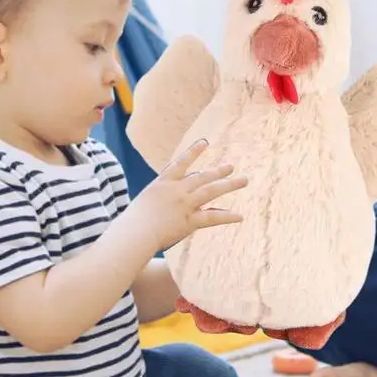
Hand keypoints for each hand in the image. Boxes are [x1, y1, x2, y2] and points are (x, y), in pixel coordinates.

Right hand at [127, 139, 247, 252]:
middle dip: (217, 171)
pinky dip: (227, 216)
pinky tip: (240, 216)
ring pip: (211, 191)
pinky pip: (212, 216)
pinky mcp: (189, 221)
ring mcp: (184, 204)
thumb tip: (164, 204)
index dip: (193, 152)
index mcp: (162, 183)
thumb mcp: (143, 204)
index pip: (180, 163)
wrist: (134, 233)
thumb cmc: (132, 223)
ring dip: (229, 185)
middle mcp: (176, 190)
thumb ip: (157, 201)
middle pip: (201, 177)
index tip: (204, 142)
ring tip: (244, 180)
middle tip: (231, 166)